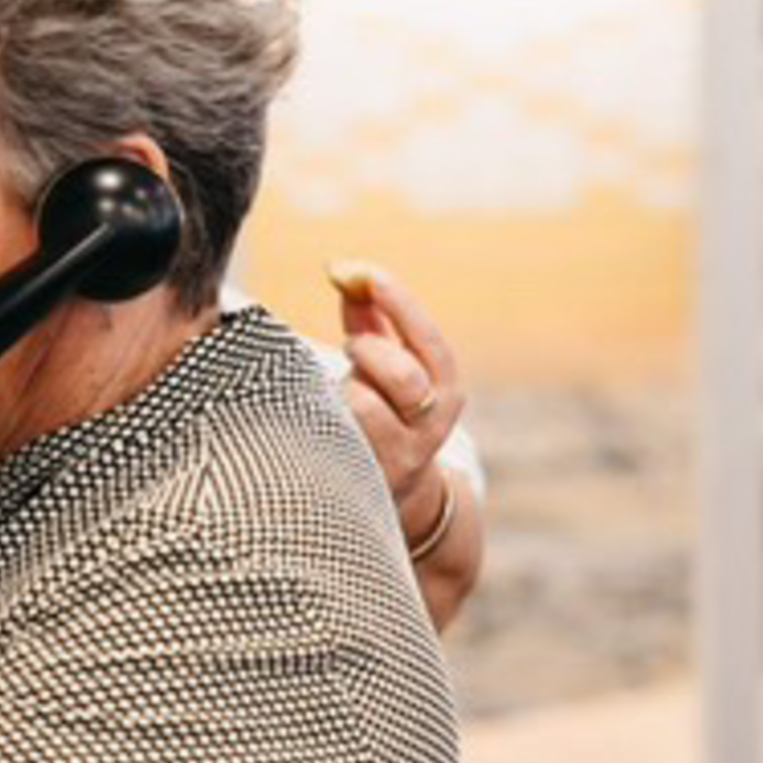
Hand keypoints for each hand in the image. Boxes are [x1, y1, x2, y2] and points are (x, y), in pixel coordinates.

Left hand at [329, 260, 463, 531]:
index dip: (400, 304)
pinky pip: (338, 439)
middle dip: (370, 352)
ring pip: (366, 409)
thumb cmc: (383, 407)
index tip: (367, 274)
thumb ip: (370, 319)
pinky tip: (317, 412)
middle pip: (405, 378)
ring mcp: (402, 458)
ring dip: (345, 389)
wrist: (397, 492)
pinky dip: (324, 417)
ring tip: (338, 388)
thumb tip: (345, 270)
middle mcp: (432, 426)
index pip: (429, 341)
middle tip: (352, 347)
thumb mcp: (387, 364)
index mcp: (445, 388)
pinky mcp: (369, 480)